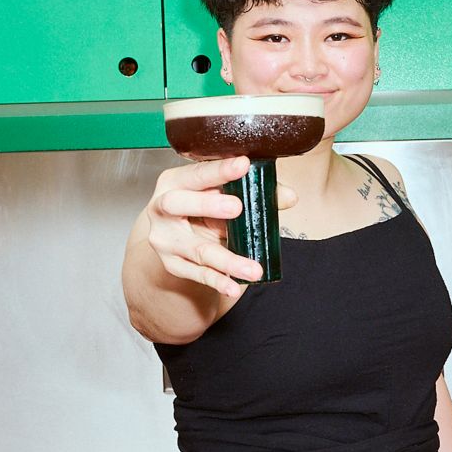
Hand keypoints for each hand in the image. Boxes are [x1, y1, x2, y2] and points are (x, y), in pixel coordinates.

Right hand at [144, 156, 296, 296]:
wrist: (176, 237)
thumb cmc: (201, 207)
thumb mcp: (223, 195)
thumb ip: (253, 192)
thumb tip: (289, 196)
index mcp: (175, 181)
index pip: (197, 173)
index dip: (220, 170)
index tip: (243, 164)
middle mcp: (162, 208)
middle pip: (179, 204)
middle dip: (208, 205)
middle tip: (238, 207)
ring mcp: (165, 239)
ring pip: (196, 249)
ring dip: (227, 260)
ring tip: (253, 269)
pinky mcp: (172, 263)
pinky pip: (197, 273)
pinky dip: (217, 281)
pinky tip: (234, 287)